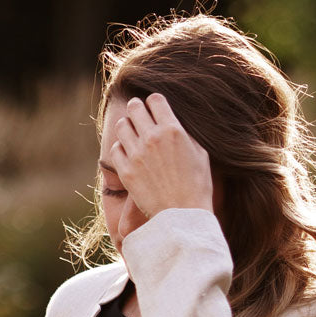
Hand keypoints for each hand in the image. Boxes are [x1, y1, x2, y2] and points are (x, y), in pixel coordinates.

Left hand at [109, 94, 214, 219]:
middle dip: (137, 111)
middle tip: (140, 120)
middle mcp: (152, 138)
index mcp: (173, 129)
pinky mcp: (126, 172)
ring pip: (122, 125)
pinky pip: (115, 149)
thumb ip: (185, 132)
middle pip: (134, 107)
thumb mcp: (200, 153)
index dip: (154, 103)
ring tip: (134, 137)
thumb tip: (174, 121)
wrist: (183, 217)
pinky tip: (129, 156)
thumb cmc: (197, 187)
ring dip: (127, 128)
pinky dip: (121, 149)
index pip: (154, 99)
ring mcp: (137, 155)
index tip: (155, 111)